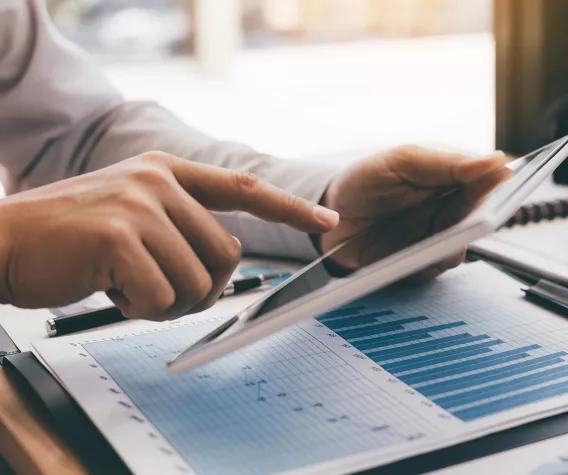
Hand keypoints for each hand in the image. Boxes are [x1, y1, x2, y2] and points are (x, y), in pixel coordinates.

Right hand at [0, 152, 338, 318]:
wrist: (2, 241)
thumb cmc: (71, 237)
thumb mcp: (131, 213)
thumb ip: (179, 225)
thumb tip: (223, 263)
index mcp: (166, 172)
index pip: (244, 188)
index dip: (290, 206)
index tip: (328, 220)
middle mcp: (158, 182)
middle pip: (226, 254)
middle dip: (202, 288)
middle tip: (161, 293)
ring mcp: (139, 206)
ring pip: (197, 280)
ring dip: (168, 302)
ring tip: (130, 288)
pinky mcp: (120, 237)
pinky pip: (163, 296)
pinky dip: (142, 309)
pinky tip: (112, 292)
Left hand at [319, 146, 509, 280]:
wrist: (330, 219)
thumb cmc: (364, 182)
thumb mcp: (402, 162)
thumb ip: (446, 163)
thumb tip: (494, 161)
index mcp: (450, 176)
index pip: (487, 176)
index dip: (501, 178)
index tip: (510, 176)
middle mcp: (451, 206)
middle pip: (484, 210)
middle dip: (486, 209)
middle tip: (482, 206)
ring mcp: (440, 235)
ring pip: (468, 239)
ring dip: (462, 236)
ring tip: (452, 230)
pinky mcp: (426, 262)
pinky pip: (444, 262)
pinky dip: (438, 257)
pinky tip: (426, 251)